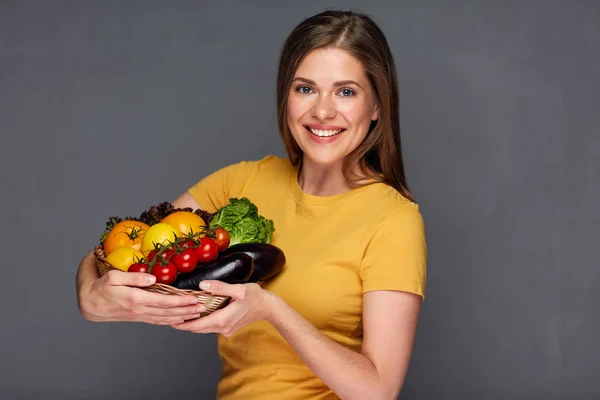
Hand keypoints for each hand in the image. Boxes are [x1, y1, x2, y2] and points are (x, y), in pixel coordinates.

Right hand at [77, 255, 205, 324]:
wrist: (90, 303)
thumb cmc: (101, 286)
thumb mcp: (114, 276)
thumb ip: (134, 277)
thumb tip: (153, 278)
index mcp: (136, 299)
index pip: (164, 301)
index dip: (181, 301)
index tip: (194, 299)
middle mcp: (140, 310)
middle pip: (168, 312)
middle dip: (187, 310)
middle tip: (202, 307)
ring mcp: (140, 315)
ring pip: (165, 318)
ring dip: (182, 316)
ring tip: (196, 314)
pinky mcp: (139, 317)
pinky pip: (158, 321)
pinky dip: (171, 321)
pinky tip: (180, 319)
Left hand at [169, 281, 274, 335]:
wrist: (269, 308)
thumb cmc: (256, 297)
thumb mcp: (239, 289)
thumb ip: (219, 287)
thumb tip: (202, 285)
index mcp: (223, 319)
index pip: (197, 325)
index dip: (182, 324)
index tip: (170, 320)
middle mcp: (223, 327)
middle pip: (198, 329)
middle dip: (184, 323)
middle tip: (170, 316)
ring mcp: (226, 329)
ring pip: (204, 328)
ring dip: (193, 322)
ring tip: (180, 314)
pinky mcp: (228, 327)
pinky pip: (211, 326)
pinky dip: (202, 321)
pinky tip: (198, 313)